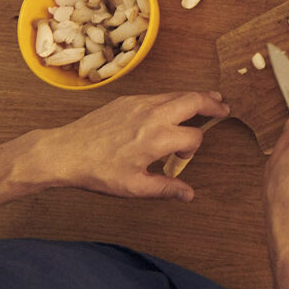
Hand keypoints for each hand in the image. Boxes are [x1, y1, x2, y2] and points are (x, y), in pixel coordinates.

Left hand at [34, 91, 228, 201]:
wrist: (65, 151)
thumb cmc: (98, 171)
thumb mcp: (133, 187)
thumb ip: (165, 188)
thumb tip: (189, 194)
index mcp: (158, 138)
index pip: (193, 136)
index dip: (193, 148)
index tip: (181, 157)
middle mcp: (153, 114)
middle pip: (195, 100)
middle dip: (213, 103)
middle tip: (224, 108)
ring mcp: (140, 103)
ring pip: (178, 93)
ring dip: (195, 98)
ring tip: (208, 101)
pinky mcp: (129, 99)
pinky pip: (159, 95)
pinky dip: (173, 99)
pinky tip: (172, 109)